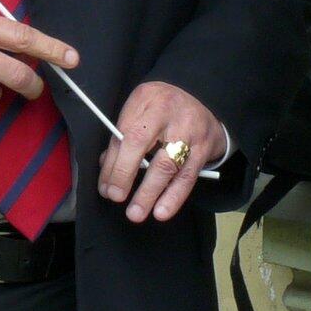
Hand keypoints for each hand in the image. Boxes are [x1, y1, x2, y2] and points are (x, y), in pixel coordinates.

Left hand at [97, 81, 225, 222]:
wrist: (204, 103)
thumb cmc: (164, 110)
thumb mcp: (142, 109)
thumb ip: (124, 134)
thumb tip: (106, 167)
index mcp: (146, 97)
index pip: (123, 132)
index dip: (111, 163)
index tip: (105, 187)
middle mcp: (166, 110)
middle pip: (140, 143)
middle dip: (123, 174)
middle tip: (115, 197)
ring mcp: (188, 129)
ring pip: (165, 164)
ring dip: (148, 192)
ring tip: (136, 213)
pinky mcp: (203, 148)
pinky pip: (187, 176)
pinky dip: (174, 196)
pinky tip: (162, 211)